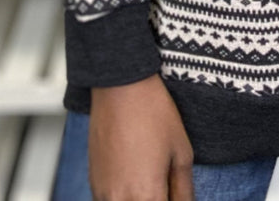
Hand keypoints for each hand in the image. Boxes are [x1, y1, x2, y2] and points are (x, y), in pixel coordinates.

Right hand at [89, 75, 193, 200]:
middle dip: (157, 199)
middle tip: (164, 187)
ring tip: (149, 180)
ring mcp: (103, 194)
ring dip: (140, 199)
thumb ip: (184, 189)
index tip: (174, 194)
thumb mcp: (181, 151)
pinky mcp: (94, 184)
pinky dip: (123, 198)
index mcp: (148, 196)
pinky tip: (133, 179)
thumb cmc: (153, 113)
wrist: (120, 88)